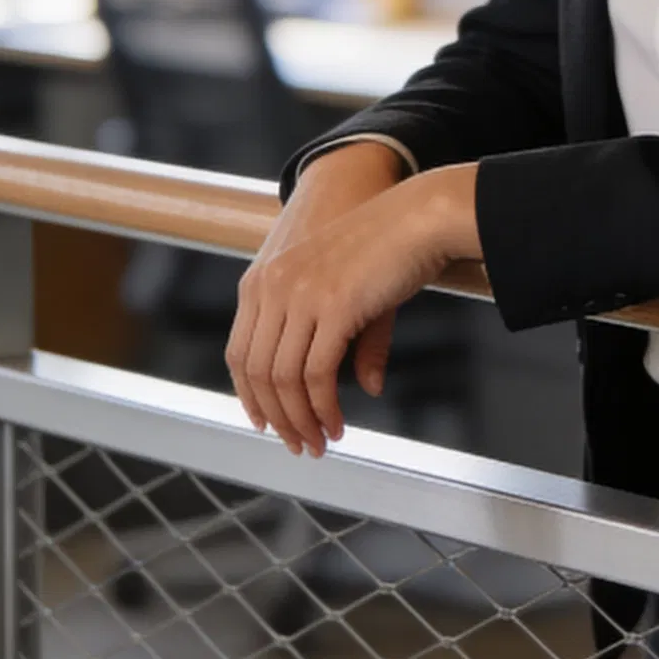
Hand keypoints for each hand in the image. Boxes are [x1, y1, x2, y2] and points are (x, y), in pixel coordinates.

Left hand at [227, 151, 481, 455]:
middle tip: (299, 444)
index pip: (239, 351)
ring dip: (301, 420)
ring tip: (320, 441)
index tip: (264, 422)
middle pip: (257, 371)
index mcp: (266, 278)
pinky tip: (337, 423)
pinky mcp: (333, 307)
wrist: (418, 214)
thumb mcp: (354, 293)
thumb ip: (353, 341)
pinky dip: (324, 408)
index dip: (249, 395)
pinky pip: (317, 374)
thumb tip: (367, 386)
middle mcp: (274, 285)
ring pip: (284, 379)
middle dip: (276, 417)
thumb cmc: (390, 246)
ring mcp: (301, 294)